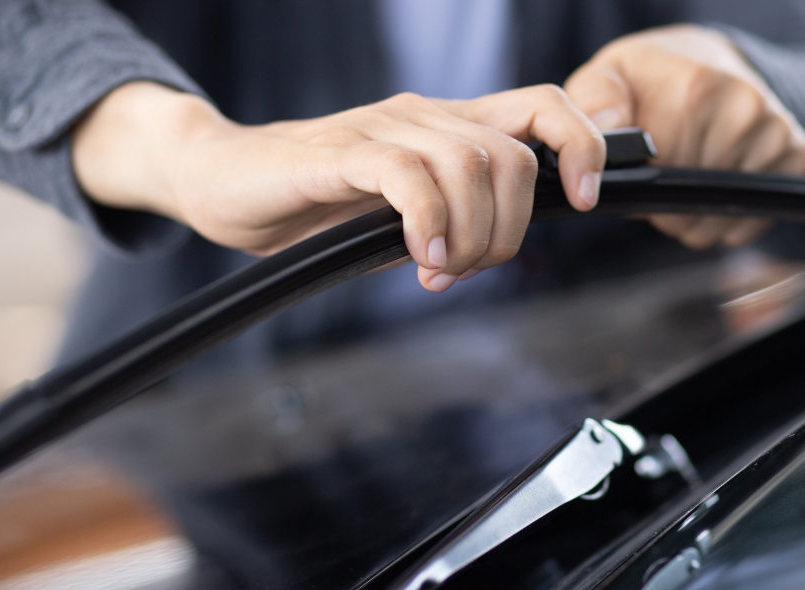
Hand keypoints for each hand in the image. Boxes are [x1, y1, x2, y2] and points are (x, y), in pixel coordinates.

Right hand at [72, 82, 605, 291]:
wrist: (221, 179)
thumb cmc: (308, 201)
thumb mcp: (395, 220)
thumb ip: (444, 226)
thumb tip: (482, 254)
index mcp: (446, 128)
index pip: (542, 108)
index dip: (580, 146)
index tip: (583, 200)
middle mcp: (423, 117)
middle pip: (514, 156)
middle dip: (510, 229)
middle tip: (468, 268)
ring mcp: (383, 130)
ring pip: (472, 165)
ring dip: (471, 234)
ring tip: (438, 267)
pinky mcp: (341, 152)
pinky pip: (410, 176)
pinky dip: (429, 221)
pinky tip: (418, 255)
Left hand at [565, 25, 804, 248]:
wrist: (702, 60)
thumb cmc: (648, 79)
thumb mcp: (607, 79)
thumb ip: (596, 106)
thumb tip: (610, 135)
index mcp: (698, 88)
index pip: (665, 178)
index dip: (644, 189)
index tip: (640, 172)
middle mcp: (745, 108)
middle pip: (694, 201)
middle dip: (667, 204)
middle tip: (661, 174)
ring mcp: (775, 131)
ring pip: (722, 216)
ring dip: (696, 214)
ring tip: (685, 178)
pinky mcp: (796, 152)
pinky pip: (754, 216)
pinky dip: (729, 217)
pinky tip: (713, 187)